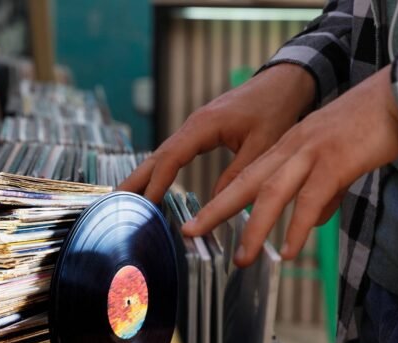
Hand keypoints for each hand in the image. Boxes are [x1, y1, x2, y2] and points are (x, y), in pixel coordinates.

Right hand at [119, 64, 315, 202]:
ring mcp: (194, 127)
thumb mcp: (263, 146)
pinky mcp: (200, 131)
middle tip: (114, 203)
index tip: (145, 205)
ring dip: (144, 175)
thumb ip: (239, 174)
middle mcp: (193, 124)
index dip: (157, 183)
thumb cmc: (275, 109)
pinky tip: (153, 184)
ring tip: (125, 199)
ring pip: (162, 154)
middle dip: (136, 179)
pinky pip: (174, 152)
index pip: (172, 157)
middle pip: (157, 155)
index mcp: (204, 125)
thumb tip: (217, 205)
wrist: (283, 82)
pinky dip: (160, 169)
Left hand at [182, 65, 397, 266]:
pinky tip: (288, 252)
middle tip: (191, 232)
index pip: (247, 174)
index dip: (222, 197)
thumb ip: (323, 191)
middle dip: (216, 209)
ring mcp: (311, 153)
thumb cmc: (371, 128)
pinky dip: (298, 228)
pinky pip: (310, 200)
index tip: (202, 218)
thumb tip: (313, 220)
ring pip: (271, 193)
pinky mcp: (335, 162)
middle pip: (245, 181)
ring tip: (241, 258)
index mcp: (288, 145)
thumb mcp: (337, 161)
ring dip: (253, 228)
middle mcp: (292, 147)